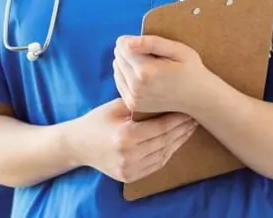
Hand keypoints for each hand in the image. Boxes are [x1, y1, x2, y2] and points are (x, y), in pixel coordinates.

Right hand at [70, 98, 197, 182]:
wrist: (78, 144)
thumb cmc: (97, 120)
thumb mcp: (116, 107)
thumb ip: (139, 104)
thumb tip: (165, 95)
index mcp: (125, 136)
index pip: (160, 129)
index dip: (178, 120)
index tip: (188, 111)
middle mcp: (128, 155)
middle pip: (164, 143)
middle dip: (182, 130)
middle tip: (194, 119)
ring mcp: (128, 169)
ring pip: (163, 155)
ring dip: (178, 143)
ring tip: (188, 130)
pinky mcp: (129, 177)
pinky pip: (155, 165)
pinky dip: (167, 153)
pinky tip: (174, 142)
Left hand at [113, 35, 209, 115]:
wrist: (199, 99)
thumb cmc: (191, 70)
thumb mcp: (178, 50)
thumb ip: (151, 43)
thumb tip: (125, 42)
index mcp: (146, 71)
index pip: (122, 45)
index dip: (133, 40)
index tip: (149, 45)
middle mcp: (136, 86)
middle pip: (118, 56)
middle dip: (130, 51)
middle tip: (152, 56)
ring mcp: (133, 97)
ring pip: (116, 68)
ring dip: (128, 63)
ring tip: (149, 66)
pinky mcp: (132, 104)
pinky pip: (119, 81)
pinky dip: (128, 75)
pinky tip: (144, 76)